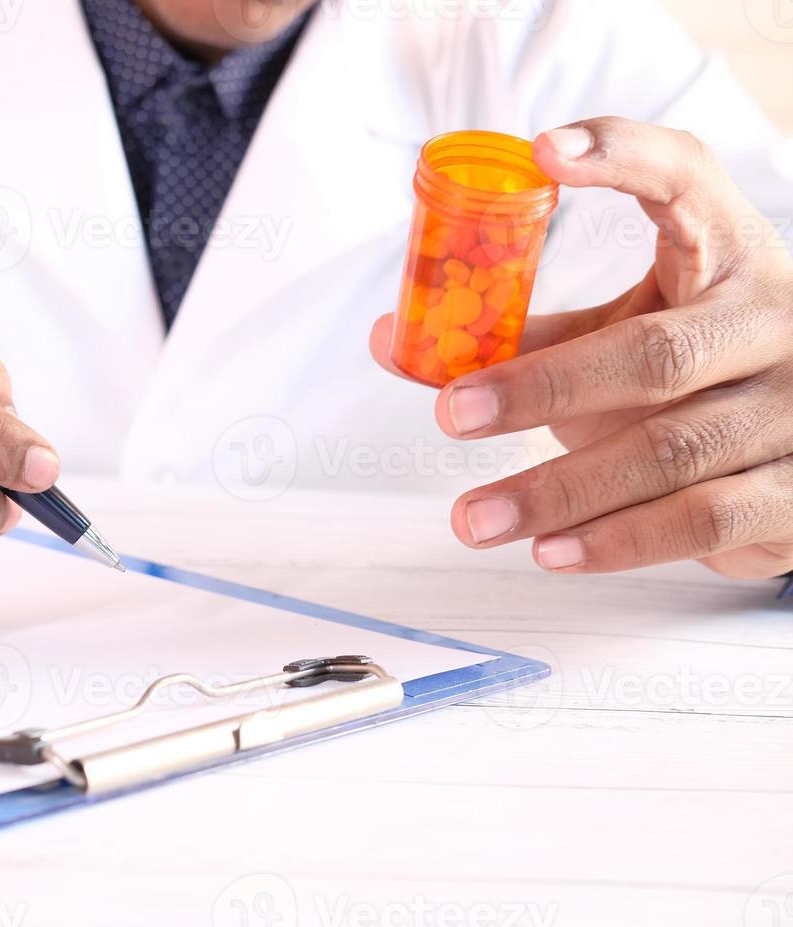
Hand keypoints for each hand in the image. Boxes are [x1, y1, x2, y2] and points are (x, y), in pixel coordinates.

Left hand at [371, 116, 792, 579]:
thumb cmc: (690, 371)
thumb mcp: (621, 333)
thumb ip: (521, 336)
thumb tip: (394, 340)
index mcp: (725, 255)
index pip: (685, 179)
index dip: (621, 157)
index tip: (543, 153)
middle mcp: (773, 320)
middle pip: (651, 356)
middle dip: (541, 389)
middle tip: (451, 413)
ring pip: (668, 450)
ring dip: (557, 491)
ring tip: (473, 518)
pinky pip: (702, 518)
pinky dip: (618, 541)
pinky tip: (551, 551)